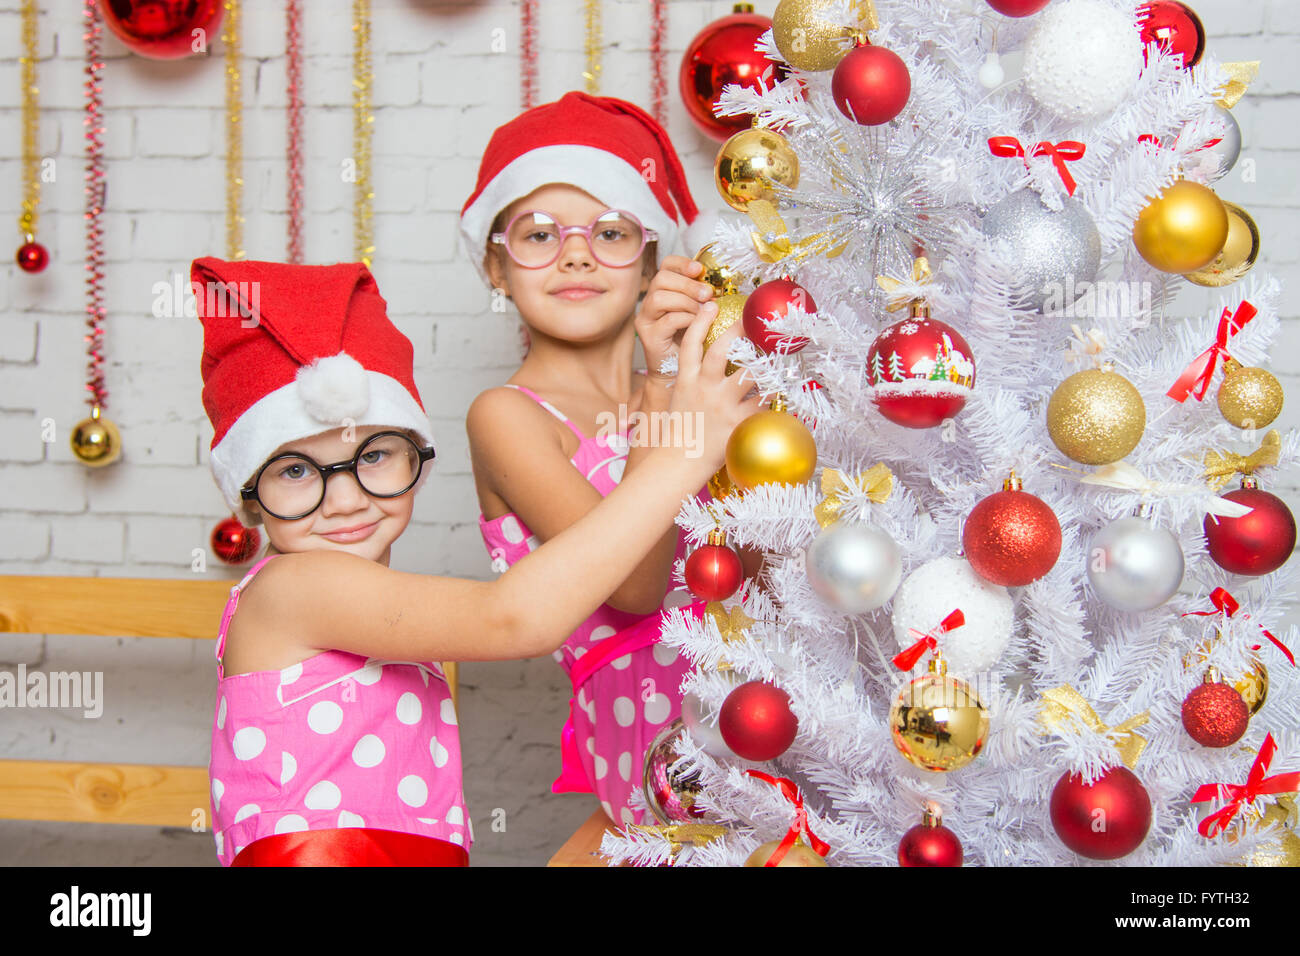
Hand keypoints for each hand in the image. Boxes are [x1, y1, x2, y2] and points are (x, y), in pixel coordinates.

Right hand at [634, 256, 717, 384]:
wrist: (676, 374)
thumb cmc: (691, 343)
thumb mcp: (699, 315)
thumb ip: (704, 299)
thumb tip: (724, 286)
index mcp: (663, 291)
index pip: (665, 266)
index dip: (682, 263)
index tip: (699, 269)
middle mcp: (649, 303)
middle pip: (661, 278)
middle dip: (688, 284)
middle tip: (708, 294)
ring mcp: (646, 319)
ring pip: (660, 298)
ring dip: (687, 301)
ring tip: (703, 312)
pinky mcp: (648, 336)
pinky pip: (667, 320)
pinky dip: (686, 319)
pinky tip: (697, 325)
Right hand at [668, 305, 763, 474]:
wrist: (679, 463)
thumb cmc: (682, 429)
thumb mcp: (681, 397)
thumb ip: (694, 377)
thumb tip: (712, 358)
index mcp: (687, 381)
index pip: (690, 344)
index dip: (700, 322)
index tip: (711, 305)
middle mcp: (705, 389)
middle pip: (721, 352)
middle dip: (738, 332)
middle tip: (753, 320)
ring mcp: (723, 406)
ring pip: (749, 375)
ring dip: (764, 363)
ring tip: (776, 354)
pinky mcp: (739, 423)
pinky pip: (762, 402)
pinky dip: (772, 395)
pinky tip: (781, 388)